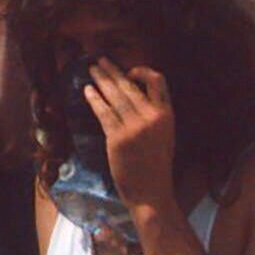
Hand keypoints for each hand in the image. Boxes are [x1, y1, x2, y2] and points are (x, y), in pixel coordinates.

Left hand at [84, 58, 175, 215]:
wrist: (151, 193)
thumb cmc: (156, 165)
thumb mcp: (164, 135)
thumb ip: (153, 114)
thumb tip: (132, 92)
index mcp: (167, 115)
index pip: (158, 81)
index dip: (142, 71)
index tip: (128, 71)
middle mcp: (152, 117)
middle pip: (129, 85)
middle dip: (111, 70)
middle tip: (99, 60)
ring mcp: (134, 127)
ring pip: (114, 95)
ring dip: (100, 79)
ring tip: (91, 70)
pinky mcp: (118, 137)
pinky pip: (103, 111)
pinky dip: (94, 98)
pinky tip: (87, 91)